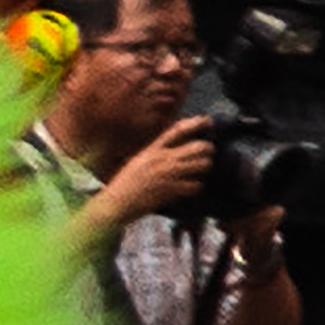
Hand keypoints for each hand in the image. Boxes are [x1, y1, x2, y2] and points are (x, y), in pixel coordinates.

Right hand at [91, 124, 231, 233]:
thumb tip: (173, 150)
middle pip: (196, 147)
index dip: (194, 123)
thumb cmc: (125, 184)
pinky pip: (194, 185)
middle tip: (209, 152)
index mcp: (152, 150)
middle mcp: (162, 159)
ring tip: (202, 169)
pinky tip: (192, 186)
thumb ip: (155, 153)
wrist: (116, 203)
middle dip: (207, 149)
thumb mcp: (138, 161)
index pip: (176, 131)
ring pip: (200, 164)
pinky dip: (196, 186)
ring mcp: (168, 174)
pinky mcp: (171, 190)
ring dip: (204, 166)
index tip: (207, 120)